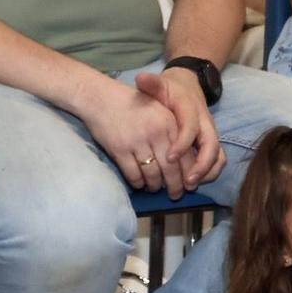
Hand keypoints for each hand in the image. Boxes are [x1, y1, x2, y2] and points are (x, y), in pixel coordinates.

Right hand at [79, 77, 183, 193]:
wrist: (101, 97)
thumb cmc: (133, 105)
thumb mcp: (160, 112)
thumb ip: (174, 133)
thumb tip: (187, 162)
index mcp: (170, 123)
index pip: (186, 155)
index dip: (189, 174)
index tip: (190, 184)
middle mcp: (156, 133)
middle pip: (171, 169)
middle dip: (175, 186)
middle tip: (176, 194)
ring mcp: (136, 141)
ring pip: (152, 174)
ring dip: (155, 185)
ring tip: (156, 189)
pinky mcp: (119, 149)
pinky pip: (132, 174)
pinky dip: (137, 182)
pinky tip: (139, 184)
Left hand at [142, 69, 225, 188]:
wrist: (188, 85)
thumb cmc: (170, 89)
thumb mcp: (160, 83)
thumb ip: (151, 83)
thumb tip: (141, 78)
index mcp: (192, 110)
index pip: (191, 128)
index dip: (183, 143)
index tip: (170, 157)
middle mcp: (205, 123)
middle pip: (211, 146)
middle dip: (201, 165)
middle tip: (186, 181)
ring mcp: (210, 134)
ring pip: (218, 155)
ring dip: (207, 172)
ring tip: (190, 186)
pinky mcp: (210, 142)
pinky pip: (217, 159)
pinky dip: (209, 172)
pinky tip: (194, 182)